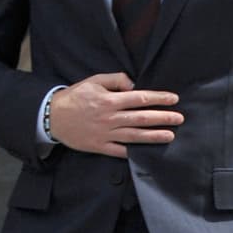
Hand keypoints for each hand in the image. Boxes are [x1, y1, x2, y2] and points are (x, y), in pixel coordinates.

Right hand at [47, 73, 182, 157]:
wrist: (53, 117)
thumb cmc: (75, 97)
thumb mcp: (93, 81)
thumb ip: (115, 79)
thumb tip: (134, 84)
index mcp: (109, 100)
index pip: (140, 98)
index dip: (158, 98)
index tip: (174, 99)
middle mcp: (110, 117)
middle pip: (141, 118)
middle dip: (162, 118)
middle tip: (180, 118)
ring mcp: (105, 134)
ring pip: (135, 136)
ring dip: (154, 136)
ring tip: (171, 135)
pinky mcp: (100, 146)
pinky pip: (120, 151)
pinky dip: (134, 152)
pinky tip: (148, 152)